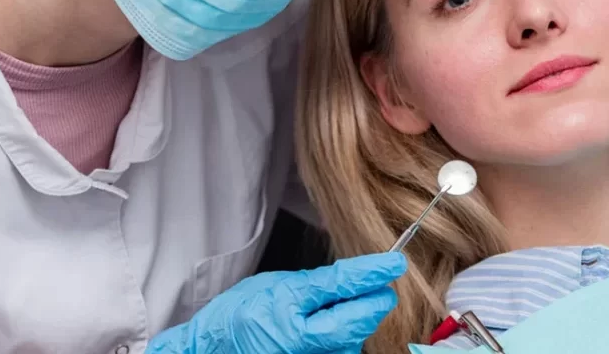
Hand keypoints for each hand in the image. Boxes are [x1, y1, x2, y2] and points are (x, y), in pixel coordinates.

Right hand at [146, 252, 405, 353]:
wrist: (213, 351)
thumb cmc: (238, 317)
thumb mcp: (275, 285)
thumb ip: (317, 283)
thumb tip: (357, 277)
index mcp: (288, 313)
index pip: (339, 287)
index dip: (371, 273)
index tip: (395, 263)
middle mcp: (302, 345)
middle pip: (356, 322)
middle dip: (371, 303)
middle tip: (380, 287)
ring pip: (352, 340)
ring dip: (356, 322)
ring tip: (338, 309)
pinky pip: (340, 351)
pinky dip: (343, 337)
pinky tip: (330, 328)